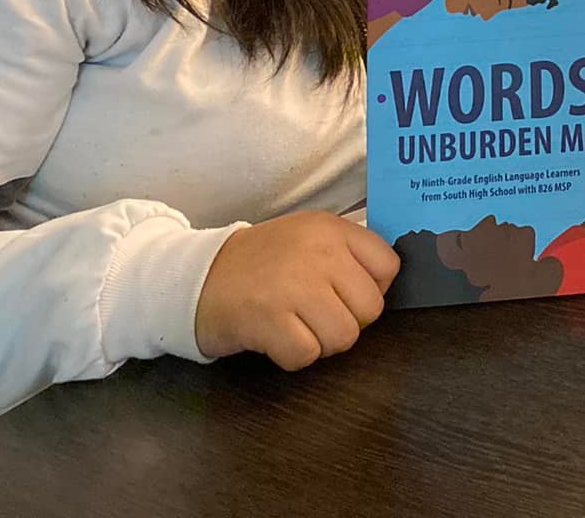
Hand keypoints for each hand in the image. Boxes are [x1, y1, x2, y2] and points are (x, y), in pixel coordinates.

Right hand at [195, 211, 400, 368]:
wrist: (195, 277)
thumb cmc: (259, 264)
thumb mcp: (306, 239)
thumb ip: (347, 254)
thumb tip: (384, 286)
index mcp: (331, 229)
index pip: (388, 266)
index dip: (372, 289)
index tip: (345, 294)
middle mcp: (318, 252)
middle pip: (370, 309)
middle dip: (346, 322)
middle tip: (315, 316)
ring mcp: (293, 286)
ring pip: (344, 337)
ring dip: (321, 343)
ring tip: (295, 326)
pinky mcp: (268, 319)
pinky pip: (307, 356)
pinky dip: (292, 356)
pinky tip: (275, 337)